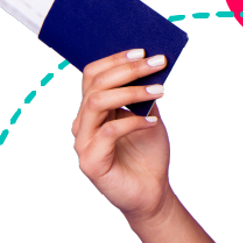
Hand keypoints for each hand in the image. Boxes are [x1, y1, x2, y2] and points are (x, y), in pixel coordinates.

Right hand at [71, 48, 172, 222]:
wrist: (151, 192)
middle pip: (95, 84)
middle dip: (128, 69)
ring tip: (160, 90)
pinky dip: (134, 122)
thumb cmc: (147, 154)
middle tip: (157, 62)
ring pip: (97, 103)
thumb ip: (144, 94)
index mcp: (92, 109)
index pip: (92, 74)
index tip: (142, 50)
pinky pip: (109, 131)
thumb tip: (152, 63)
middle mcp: (83, 123)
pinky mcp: (90, 162)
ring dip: (131, 91)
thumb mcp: (148, 115)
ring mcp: (83, 142)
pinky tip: (152, 122)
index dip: (115, 59)